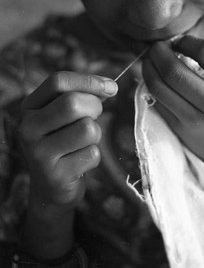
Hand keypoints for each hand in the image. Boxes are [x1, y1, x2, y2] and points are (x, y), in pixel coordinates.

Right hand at [19, 71, 117, 209]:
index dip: (88, 81)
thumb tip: (110, 87)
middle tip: (94, 117)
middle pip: (73, 103)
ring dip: (96, 134)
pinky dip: (94, 156)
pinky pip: (92, 154)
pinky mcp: (55, 176)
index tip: (111, 87)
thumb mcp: (64, 114)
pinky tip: (79, 162)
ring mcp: (38, 153)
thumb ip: (82, 94)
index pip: (58, 81)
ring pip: (87, 129)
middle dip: (95, 107)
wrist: (51, 186)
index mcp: (30, 107)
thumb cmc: (64, 140)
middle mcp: (28, 128)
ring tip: (83, 143)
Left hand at [142, 35, 203, 180]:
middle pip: (175, 71)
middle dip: (158, 53)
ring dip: (149, 69)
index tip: (178, 40)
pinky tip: (152, 80)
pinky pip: (158, 103)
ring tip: (149, 61)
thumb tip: (176, 42)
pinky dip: (150, 87)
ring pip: (160, 88)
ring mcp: (197, 121)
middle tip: (155, 47)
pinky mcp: (181, 131)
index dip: (186, 41)